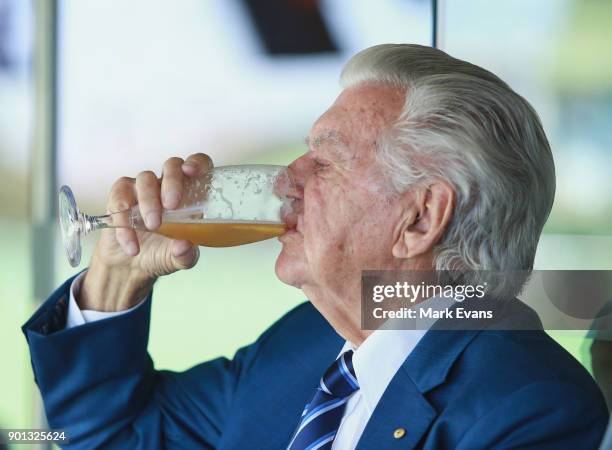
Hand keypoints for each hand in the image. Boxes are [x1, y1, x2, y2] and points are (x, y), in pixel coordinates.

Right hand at [79, 153, 212, 310]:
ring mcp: (143, 188)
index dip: (197, 162)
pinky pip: (120, 198)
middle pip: (171, 166)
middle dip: (172, 182)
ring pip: (145, 178)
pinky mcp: (120, 196)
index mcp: (191, 192)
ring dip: (148, 201)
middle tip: (172, 205)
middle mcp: (167, 184)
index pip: (198, 164)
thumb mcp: (180, 259)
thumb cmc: (163, 252)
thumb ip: (185, 254)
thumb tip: (184, 245)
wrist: (132, 266)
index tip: (192, 172)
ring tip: (152, 226)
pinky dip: (125, 222)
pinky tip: (132, 243)